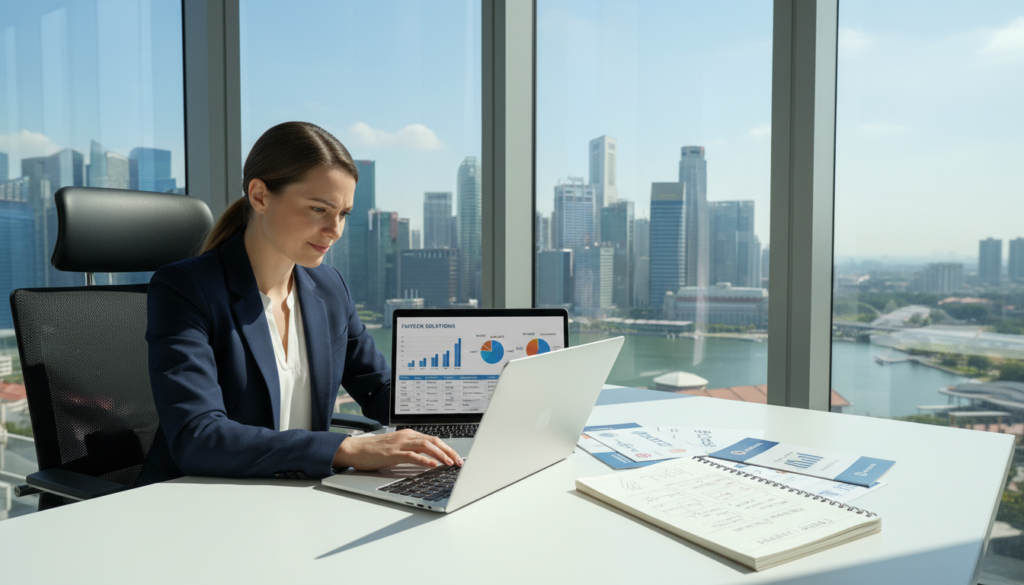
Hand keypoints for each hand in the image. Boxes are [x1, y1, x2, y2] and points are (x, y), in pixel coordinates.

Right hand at [332, 429, 464, 470]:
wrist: (355, 449)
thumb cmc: (374, 451)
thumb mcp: (397, 448)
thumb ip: (411, 450)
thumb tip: (428, 459)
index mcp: (409, 434)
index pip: (434, 439)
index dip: (447, 448)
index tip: (456, 457)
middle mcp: (406, 436)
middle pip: (434, 441)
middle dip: (448, 451)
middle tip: (458, 462)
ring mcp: (400, 444)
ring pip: (426, 446)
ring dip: (440, 455)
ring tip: (449, 463)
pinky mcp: (392, 453)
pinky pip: (412, 455)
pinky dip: (424, 460)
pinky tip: (433, 465)